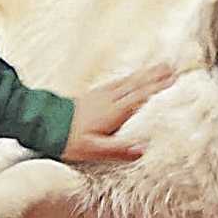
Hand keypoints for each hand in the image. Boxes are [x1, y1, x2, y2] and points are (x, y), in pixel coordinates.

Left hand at [61, 64, 175, 162]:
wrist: (43, 125)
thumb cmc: (69, 140)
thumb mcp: (94, 150)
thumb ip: (118, 150)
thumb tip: (142, 150)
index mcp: (113, 112)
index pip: (140, 98)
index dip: (157, 88)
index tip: (173, 80)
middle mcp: (109, 100)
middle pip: (137, 85)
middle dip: (155, 76)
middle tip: (172, 66)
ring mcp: (101, 95)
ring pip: (128, 81)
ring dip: (145, 74)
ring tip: (160, 67)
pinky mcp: (94, 95)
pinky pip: (118, 82)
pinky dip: (130, 77)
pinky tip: (133, 77)